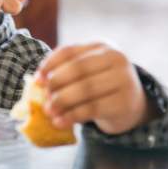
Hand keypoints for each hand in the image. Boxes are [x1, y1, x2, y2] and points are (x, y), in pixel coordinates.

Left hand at [37, 43, 158, 134]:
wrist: (130, 104)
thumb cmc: (99, 85)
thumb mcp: (86, 72)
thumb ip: (65, 72)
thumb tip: (37, 82)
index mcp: (101, 46)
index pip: (69, 51)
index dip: (50, 64)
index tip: (37, 79)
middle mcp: (116, 58)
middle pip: (77, 69)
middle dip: (56, 84)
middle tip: (44, 98)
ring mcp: (124, 79)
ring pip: (85, 89)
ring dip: (62, 101)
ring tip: (49, 111)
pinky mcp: (125, 102)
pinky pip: (93, 108)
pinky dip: (72, 116)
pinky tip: (60, 122)